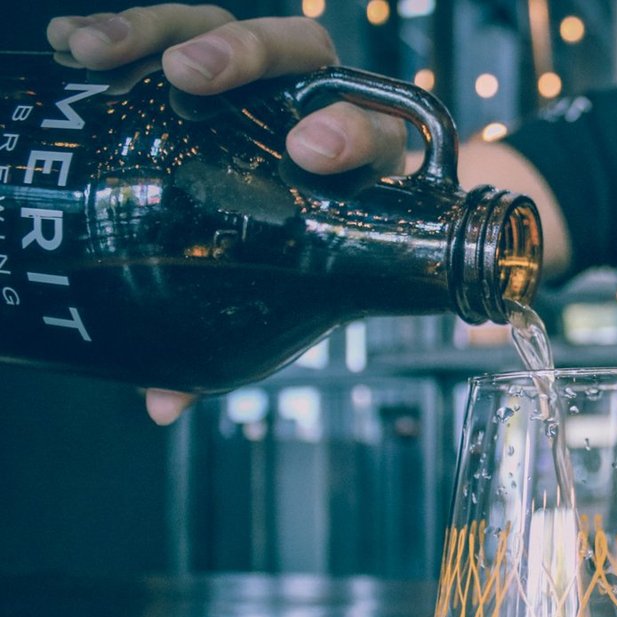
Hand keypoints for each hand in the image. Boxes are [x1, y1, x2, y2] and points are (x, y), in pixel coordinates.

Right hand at [47, 5, 412, 423]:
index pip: (371, 131)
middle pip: (299, 54)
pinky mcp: (201, 52)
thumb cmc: (291, 250)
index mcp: (355, 163)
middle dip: (249, 57)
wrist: (278, 205)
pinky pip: (168, 26)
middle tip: (195, 79)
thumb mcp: (274, 291)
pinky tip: (72, 46)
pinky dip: (121, 30)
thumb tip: (162, 404)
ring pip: (225, 24)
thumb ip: (232, 336)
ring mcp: (255, 73)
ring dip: (167, 31)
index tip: (310, 154)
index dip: (347, 134)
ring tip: (105, 54)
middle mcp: (308, 101)